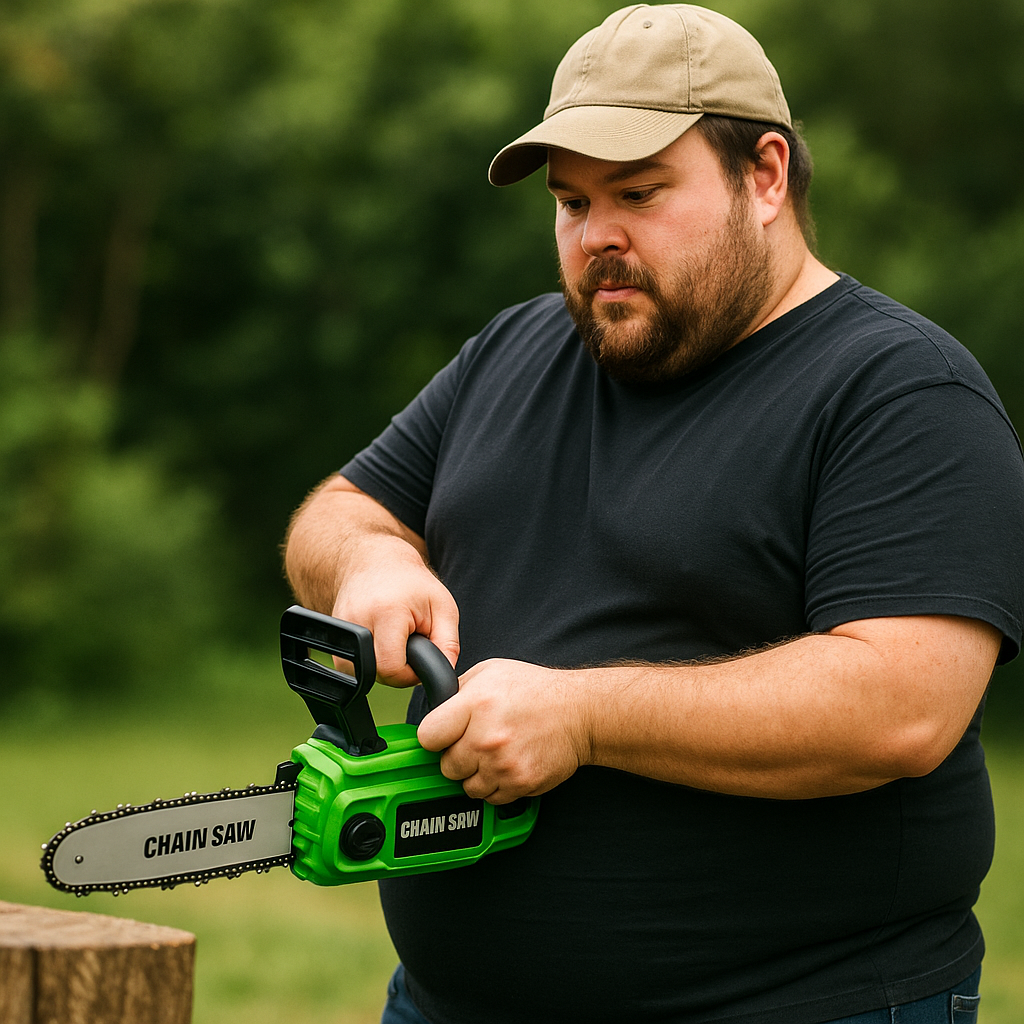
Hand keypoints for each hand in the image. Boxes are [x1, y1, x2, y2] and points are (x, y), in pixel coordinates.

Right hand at [332, 533, 459, 686]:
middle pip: (375, 674)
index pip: (391, 668)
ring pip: (360, 672)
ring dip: (380, 667)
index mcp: (387, 613)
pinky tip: (378, 641)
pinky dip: (367, 661)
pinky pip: (349, 664)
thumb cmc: (412, 583)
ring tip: (393, 642)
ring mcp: (341, 626)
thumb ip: (448, 644)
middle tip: (408, 647)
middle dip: (396, 670)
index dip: (409, 674)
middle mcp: (357, 620)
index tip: (419, 658)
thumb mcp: (443, 608)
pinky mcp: (333, 632)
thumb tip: (445, 674)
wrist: (375, 561)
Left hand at [416, 659, 591, 802]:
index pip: (428, 736)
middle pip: (446, 766)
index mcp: (475, 704)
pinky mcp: (520, 784)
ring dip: (477, 774)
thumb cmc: (535, 690)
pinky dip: (497, 785)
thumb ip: (458, 691)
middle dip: (457, 756)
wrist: (579, 712)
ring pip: (467, 787)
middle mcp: (486, 737)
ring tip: (494, 754)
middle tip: (475, 743)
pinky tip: (508, 764)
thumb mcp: (491, 672)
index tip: (444, 735)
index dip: (435, 736)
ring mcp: (503, 764)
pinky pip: (491, 798)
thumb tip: (436, 708)